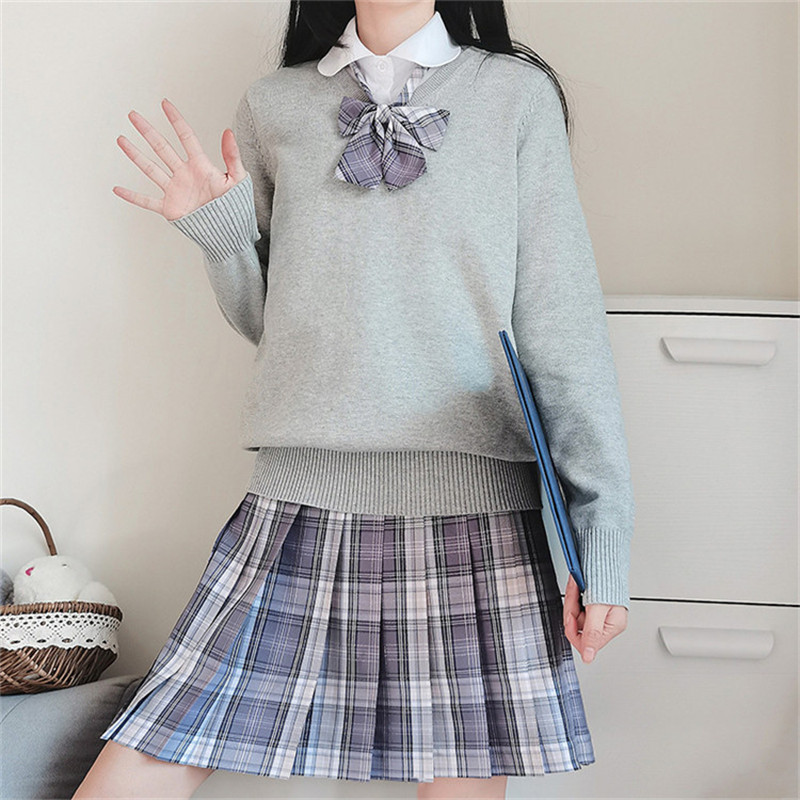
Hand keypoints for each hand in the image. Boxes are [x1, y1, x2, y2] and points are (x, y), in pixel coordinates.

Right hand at [113, 98, 247, 220]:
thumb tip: (229, 132)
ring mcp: (175, 191)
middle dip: (147, 131)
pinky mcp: (170, 208)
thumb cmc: (236, 207)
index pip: (186, 137)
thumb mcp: (238, 179)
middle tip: (133, 115)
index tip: (165, 104)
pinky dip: (132, 197)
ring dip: (135, 155)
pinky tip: (118, 189)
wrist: (230, 232)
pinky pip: (147, 201)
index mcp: (200, 166)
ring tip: (122, 140)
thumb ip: (232, 156)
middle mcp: (184, 175)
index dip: (176, 120)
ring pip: (151, 169)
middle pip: (162, 148)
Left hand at [562, 573, 627, 662]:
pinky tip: (577, 583)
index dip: (573, 630)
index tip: (569, 615)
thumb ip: (593, 632)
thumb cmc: (608, 577)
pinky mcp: (592, 601)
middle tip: (575, 594)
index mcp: (612, 626)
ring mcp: (598, 610)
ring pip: (575, 614)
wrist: (606, 555)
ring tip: (577, 584)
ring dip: (572, 598)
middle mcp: (606, 621)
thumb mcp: (598, 607)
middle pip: (577, 626)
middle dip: (571, 609)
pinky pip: (576, 603)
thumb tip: (589, 657)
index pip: (586, 643)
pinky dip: (573, 592)